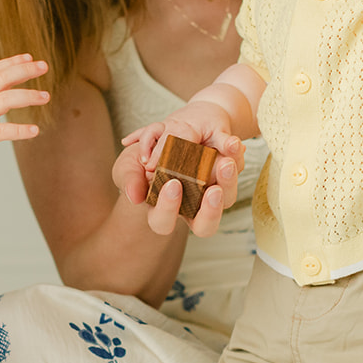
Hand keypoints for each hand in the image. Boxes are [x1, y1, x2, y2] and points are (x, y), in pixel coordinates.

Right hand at [0, 54, 49, 166]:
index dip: (11, 62)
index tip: (28, 57)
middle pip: (3, 78)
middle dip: (25, 70)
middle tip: (44, 66)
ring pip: (6, 99)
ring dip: (28, 96)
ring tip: (46, 96)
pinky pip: (2, 130)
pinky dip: (20, 130)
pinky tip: (35, 130)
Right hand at [119, 104, 244, 237]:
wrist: (163, 138)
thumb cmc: (140, 162)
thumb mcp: (128, 167)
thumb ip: (129, 181)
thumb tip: (134, 197)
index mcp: (161, 211)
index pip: (163, 222)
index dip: (168, 209)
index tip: (173, 184)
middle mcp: (188, 208)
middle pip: (204, 225)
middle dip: (210, 210)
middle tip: (212, 191)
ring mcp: (208, 193)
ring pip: (226, 199)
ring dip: (229, 182)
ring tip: (226, 162)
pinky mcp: (223, 175)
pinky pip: (235, 172)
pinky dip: (235, 157)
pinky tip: (232, 144)